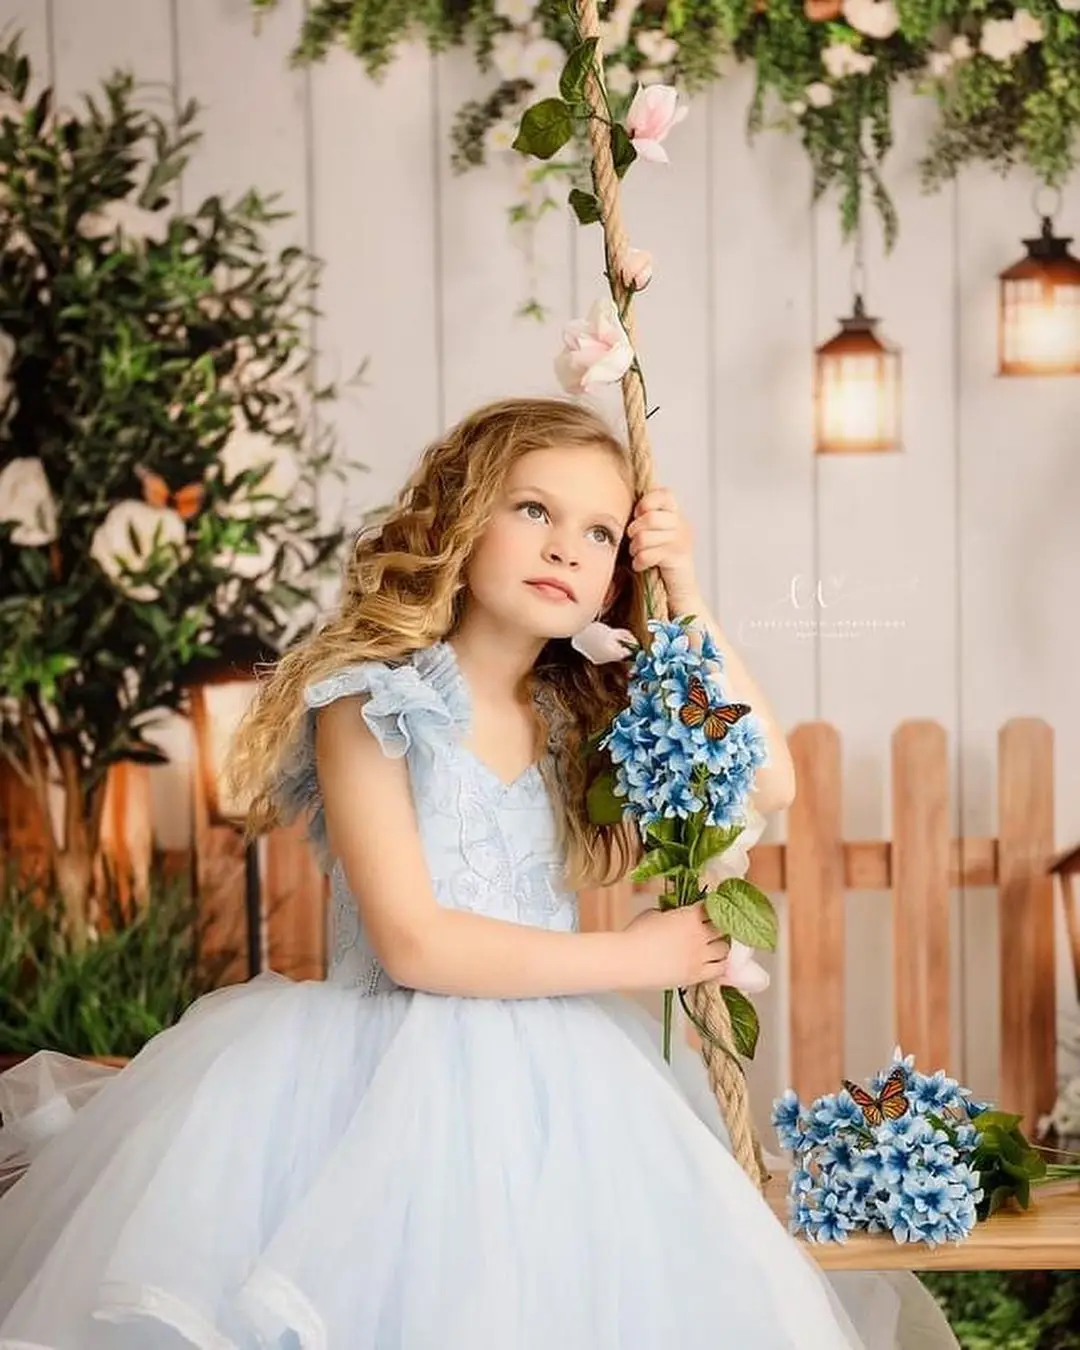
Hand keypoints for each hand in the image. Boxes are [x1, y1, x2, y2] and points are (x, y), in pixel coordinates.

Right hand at [621, 901, 728, 991]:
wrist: (628, 961)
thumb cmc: (636, 935)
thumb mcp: (654, 914)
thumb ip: (672, 913)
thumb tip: (676, 916)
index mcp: (689, 916)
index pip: (712, 907)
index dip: (712, 908)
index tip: (709, 910)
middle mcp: (700, 935)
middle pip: (724, 927)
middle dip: (720, 927)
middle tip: (714, 929)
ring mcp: (700, 956)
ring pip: (725, 949)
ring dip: (721, 946)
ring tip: (713, 947)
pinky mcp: (697, 975)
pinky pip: (720, 970)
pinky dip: (720, 965)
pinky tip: (714, 963)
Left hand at [626, 486, 698, 612]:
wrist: (678, 590)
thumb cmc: (658, 561)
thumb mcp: (651, 534)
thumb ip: (644, 518)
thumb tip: (624, 504)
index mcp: (676, 514)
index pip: (665, 494)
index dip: (647, 503)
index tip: (638, 516)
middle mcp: (682, 524)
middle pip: (650, 517)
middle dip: (635, 530)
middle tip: (633, 541)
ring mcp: (682, 541)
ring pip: (646, 537)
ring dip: (636, 548)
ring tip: (637, 554)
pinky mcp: (678, 558)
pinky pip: (649, 554)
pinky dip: (640, 561)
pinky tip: (640, 566)